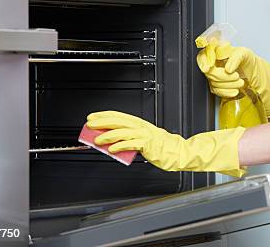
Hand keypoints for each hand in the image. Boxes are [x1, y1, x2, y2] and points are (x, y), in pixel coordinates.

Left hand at [86, 111, 246, 176]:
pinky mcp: (148, 144)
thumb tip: (111, 143)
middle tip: (90, 123)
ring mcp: (145, 135)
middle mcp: (142, 127)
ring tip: (97, 139)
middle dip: (103, 121)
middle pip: (119, 121)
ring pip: (124, 131)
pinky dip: (121, 145)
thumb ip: (129, 140)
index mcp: (140, 124)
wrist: (179, 153)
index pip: (120, 116)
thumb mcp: (143, 141)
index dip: (105, 115)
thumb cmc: (163, 148)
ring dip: (109, 134)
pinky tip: (112, 148)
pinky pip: (132, 144)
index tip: (93, 116)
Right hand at [197, 43, 269, 118]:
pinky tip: (235, 90)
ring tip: (241, 82)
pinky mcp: (217, 86)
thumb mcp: (244, 53)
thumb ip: (236, 58)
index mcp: (216, 52)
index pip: (203, 56)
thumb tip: (227, 69)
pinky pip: (217, 91)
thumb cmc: (247, 60)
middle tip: (236, 75)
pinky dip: (227, 92)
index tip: (208, 68)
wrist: (253, 72)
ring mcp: (214, 75)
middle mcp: (212, 63)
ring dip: (228, 85)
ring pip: (213, 83)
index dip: (203, 62)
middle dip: (223, 76)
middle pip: (209, 72)